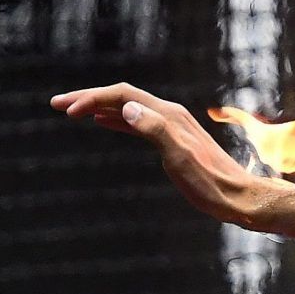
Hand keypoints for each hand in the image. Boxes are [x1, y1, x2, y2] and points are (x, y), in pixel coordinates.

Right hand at [50, 83, 267, 226]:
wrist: (239, 198)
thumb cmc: (210, 184)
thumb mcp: (180, 159)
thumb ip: (156, 131)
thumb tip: (127, 108)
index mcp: (168, 115)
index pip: (122, 95)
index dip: (92, 99)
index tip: (67, 112)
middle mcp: (169, 115)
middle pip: (122, 96)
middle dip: (89, 98)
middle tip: (56, 104)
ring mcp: (171, 126)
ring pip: (128, 108)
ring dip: (99, 107)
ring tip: (71, 111)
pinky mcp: (172, 139)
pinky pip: (137, 122)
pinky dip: (116, 118)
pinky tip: (102, 122)